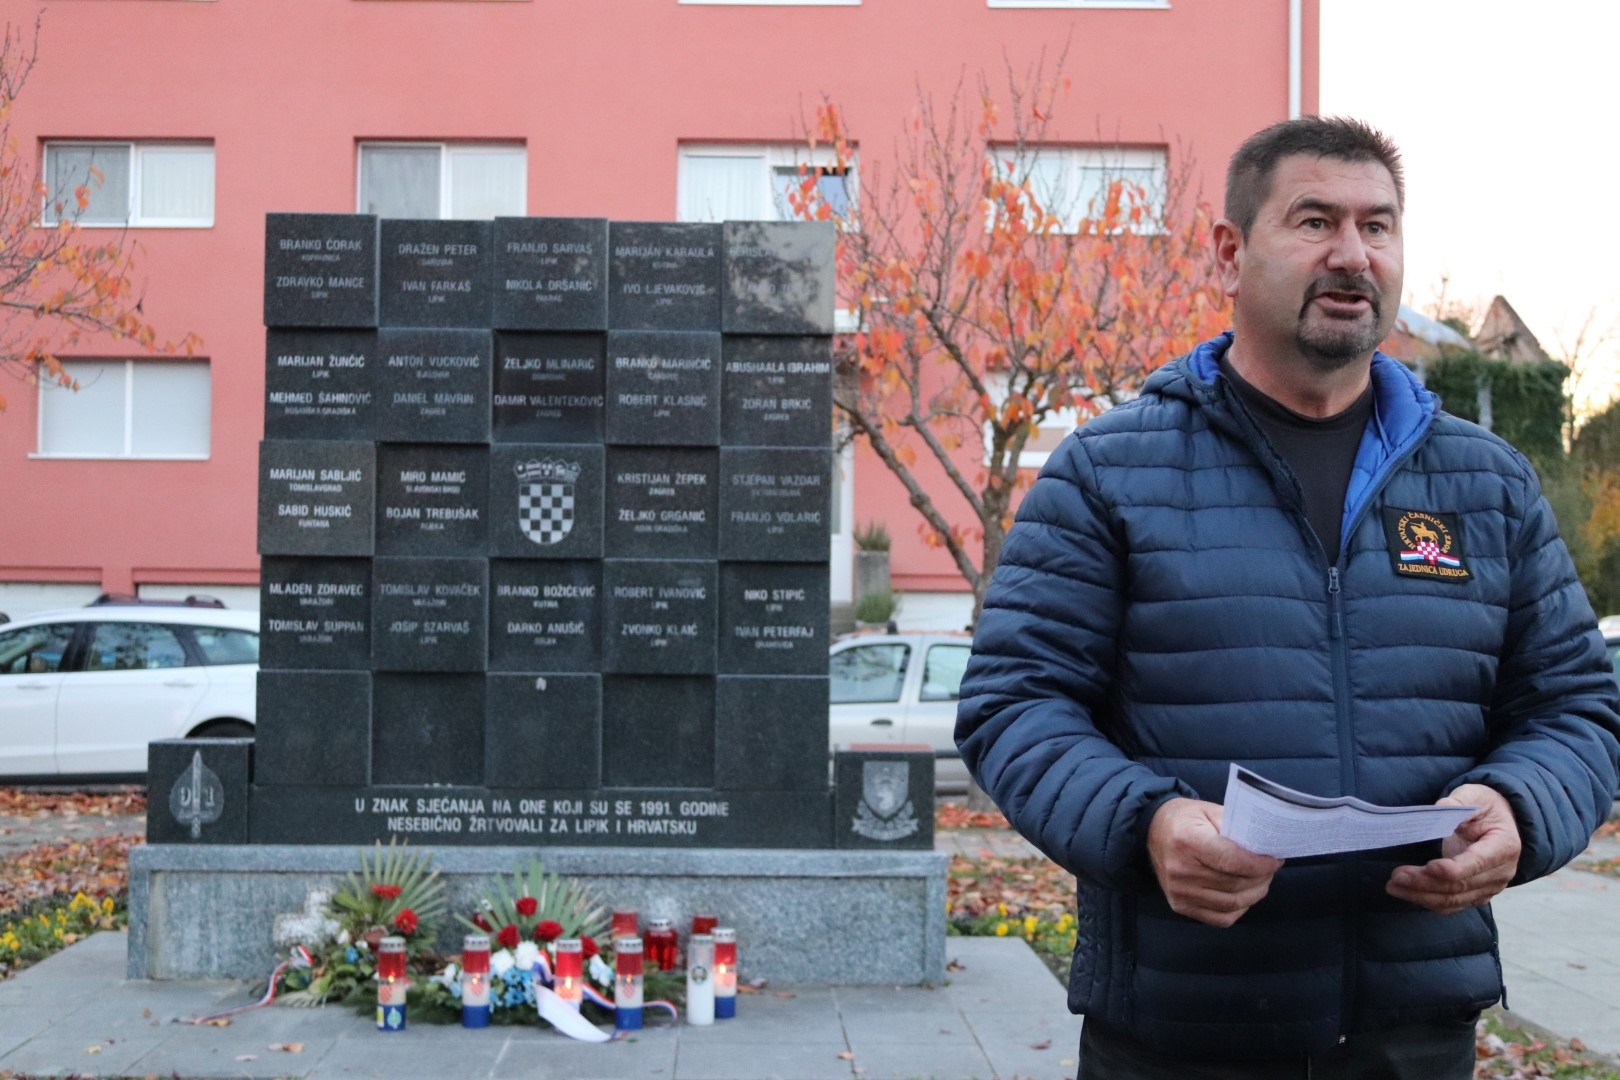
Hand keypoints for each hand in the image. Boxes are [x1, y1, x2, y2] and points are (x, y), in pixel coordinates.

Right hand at [1147, 798, 1283, 927]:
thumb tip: (1267, 846)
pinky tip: (1245, 895)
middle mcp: (1181, 870)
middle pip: (1235, 884)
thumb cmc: (1184, 818)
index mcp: (1188, 841)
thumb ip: (1236, 827)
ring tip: (1261, 880)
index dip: (1259, 864)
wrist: (1150, 831)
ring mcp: (1179, 892)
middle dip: (1262, 878)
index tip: (1275, 860)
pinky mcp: (1180, 906)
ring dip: (1254, 894)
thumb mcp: (1209, 810)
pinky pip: (1220, 918)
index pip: (1232, 861)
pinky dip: (1239, 909)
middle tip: (1271, 868)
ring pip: (1232, 903)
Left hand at [1385, 784, 1521, 914]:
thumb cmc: (1485, 807)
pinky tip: (1407, 893)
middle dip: (1425, 882)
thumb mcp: (1475, 795)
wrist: (1499, 823)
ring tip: (1393, 886)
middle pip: (1460, 885)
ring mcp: (1489, 887)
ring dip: (1421, 895)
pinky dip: (1427, 901)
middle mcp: (1500, 872)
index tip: (1428, 866)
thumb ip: (1458, 801)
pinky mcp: (1476, 895)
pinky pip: (1452, 904)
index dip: (1453, 869)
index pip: (1478, 863)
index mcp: (1504, 846)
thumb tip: (1438, 809)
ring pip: (1454, 900)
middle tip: (1396, 876)